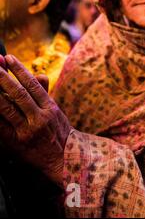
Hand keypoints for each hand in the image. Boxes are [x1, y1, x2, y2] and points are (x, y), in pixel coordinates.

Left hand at [0, 55, 70, 185]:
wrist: (63, 159)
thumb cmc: (58, 133)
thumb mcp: (56, 112)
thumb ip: (44, 94)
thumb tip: (39, 75)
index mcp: (50, 108)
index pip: (33, 85)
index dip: (20, 71)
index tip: (9, 58)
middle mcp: (40, 118)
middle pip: (19, 94)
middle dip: (3, 77)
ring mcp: (27, 131)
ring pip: (7, 108)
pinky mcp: (16, 142)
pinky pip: (0, 125)